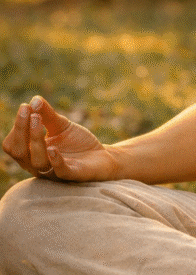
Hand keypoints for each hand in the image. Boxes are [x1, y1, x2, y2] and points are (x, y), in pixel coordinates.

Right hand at [2, 95, 116, 181]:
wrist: (102, 156)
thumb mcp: (60, 125)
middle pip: (20, 153)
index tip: (25, 107)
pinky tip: (52, 148)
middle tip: (29, 112)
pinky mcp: (73, 174)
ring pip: (38, 161)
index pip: (13, 144)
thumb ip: (47, 114)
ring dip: (37, 140)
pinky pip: (60, 171)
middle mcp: (38, 165)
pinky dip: (55, 161)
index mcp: (31, 153)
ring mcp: (54, 172)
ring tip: (38, 120)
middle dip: (22, 131)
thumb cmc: (76, 142)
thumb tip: (34, 100)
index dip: (18, 126)